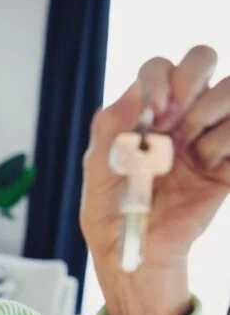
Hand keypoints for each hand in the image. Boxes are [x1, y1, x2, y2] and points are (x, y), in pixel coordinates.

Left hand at [80, 45, 229, 314]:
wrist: (140, 254)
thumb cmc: (111, 214)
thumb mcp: (98, 172)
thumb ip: (109, 130)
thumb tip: (131, 96)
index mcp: (142, 114)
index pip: (158, 68)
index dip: (161, 79)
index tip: (155, 113)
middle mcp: (178, 116)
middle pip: (202, 60)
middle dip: (194, 79)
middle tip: (178, 119)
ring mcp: (207, 135)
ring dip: (213, 114)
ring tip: (194, 153)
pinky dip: (229, 142)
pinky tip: (212, 166)